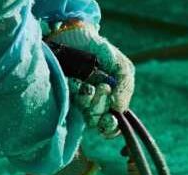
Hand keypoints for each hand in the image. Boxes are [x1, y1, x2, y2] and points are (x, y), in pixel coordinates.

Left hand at [47, 21, 134, 137]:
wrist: (77, 34)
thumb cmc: (102, 51)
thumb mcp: (121, 66)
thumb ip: (126, 87)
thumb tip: (119, 109)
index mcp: (109, 103)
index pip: (111, 126)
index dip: (111, 127)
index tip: (111, 117)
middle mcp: (93, 106)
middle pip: (97, 122)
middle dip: (100, 106)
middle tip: (102, 87)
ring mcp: (76, 101)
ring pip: (83, 113)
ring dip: (87, 100)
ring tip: (87, 84)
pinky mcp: (61, 94)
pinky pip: (67, 101)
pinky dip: (73, 92)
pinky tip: (74, 80)